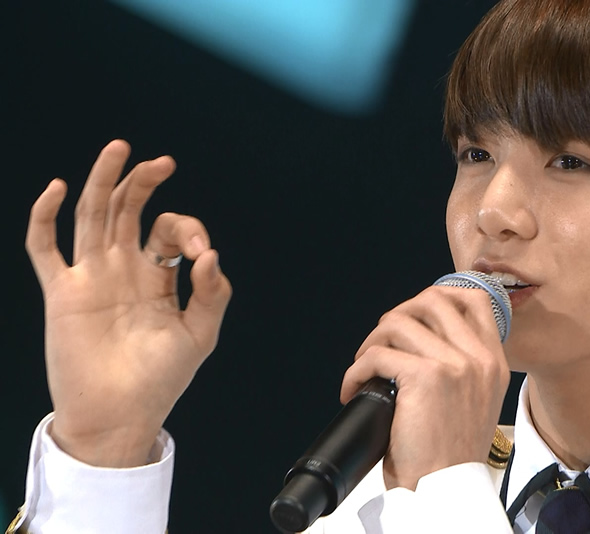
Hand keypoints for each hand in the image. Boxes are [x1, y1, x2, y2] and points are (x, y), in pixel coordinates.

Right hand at [25, 140, 231, 466]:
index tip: (203, 255)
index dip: (189, 231)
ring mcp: (92, 276)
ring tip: (119, 148)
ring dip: (103, 180)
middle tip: (163, 162)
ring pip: (92, 215)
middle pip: (128, 210)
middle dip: (144, 183)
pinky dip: (46, 215)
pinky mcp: (62, 291)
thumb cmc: (161, 379)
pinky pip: (45, 247)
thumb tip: (210, 254)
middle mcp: (124, 269)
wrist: (120, 414)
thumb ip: (212, 294)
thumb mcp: (200, 335)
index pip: (170, 232)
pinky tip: (59, 188)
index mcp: (158, 277)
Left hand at [340, 286, 509, 489]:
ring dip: (371, 343)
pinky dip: (356, 371)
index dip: (440, 296)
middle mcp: (478, 358)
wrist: (447, 487)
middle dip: (397, 315)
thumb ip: (464, 366)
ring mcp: (453, 364)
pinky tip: (354, 389)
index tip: (416, 315)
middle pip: (431, 299)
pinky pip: (377, 355)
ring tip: (365, 369)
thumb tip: (424, 339)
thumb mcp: (477, 402)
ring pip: (398, 322)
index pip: (475, 299)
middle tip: (382, 344)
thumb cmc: (451, 454)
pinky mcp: (424, 377)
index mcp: (493, 361)